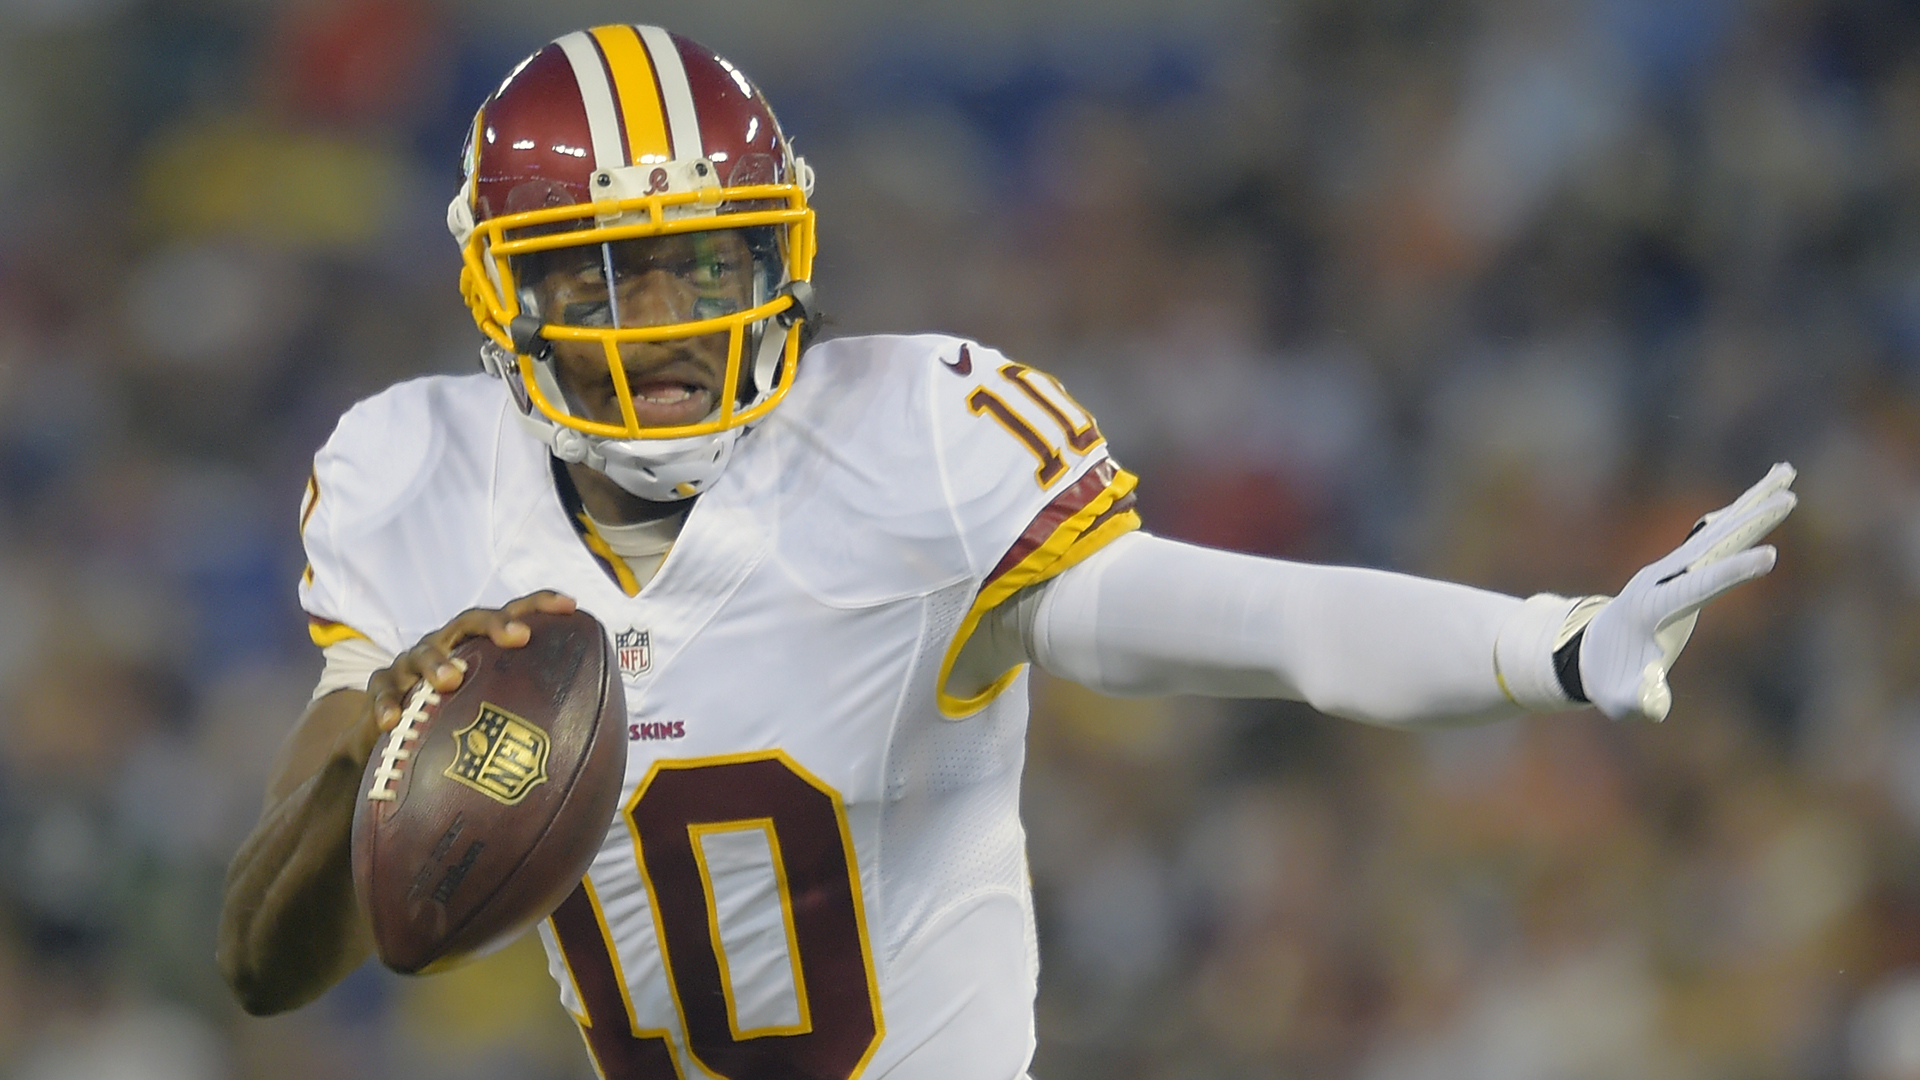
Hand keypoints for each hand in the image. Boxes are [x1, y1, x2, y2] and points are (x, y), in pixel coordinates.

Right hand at [342, 591, 577, 762]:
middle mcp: (449, 646)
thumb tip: (590, 740)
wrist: (395, 735)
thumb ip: (529, 712)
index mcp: (479, 647)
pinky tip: (393, 722)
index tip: (571, 606)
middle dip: (495, 625)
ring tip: (450, 680)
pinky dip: (386, 704)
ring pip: (423, 652)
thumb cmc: (457, 718)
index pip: (513, 615)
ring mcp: (412, 664)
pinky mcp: (384, 687)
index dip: (540, 605)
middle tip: (518, 638)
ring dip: (437, 663)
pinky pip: (382, 690)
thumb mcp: (492, 710)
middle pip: (470, 622)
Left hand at [1578, 463, 1796, 721]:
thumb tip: (1655, 703)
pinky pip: (1708, 537)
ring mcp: (1668, 571)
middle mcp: (1660, 579)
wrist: (1587, 655)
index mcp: (1652, 608)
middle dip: (1749, 523)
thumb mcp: (1618, 701)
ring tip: (1785, 473)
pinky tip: (1756, 499)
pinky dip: (1733, 516)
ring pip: (1714, 532)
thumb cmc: (1609, 681)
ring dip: (1749, 505)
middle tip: (1788, 498)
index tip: (1771, 556)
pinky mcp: (1677, 570)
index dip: (1734, 573)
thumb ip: (1637, 702)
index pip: (1699, 587)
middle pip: (1711, 546)